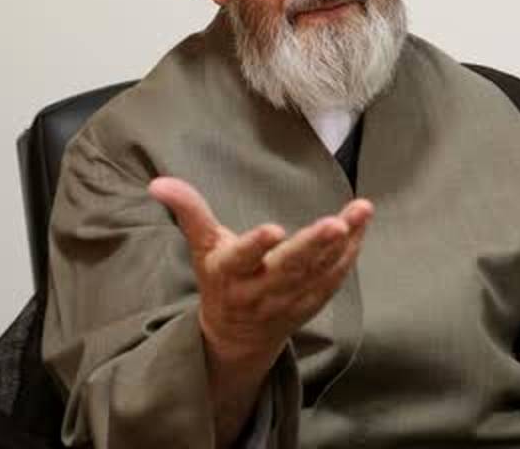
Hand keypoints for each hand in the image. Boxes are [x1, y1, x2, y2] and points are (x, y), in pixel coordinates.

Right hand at [148, 176, 372, 361]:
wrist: (238, 337)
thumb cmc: (220, 279)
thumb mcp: (202, 247)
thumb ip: (189, 212)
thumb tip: (158, 182)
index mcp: (229, 274)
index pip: (241, 259)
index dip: (255, 246)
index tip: (273, 229)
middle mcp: (260, 290)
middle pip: (289, 269)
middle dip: (312, 247)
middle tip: (335, 224)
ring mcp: (290, 300)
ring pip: (319, 272)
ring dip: (343, 243)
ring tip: (361, 211)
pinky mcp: (313, 302)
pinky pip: (335, 278)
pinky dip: (351, 252)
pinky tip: (361, 224)